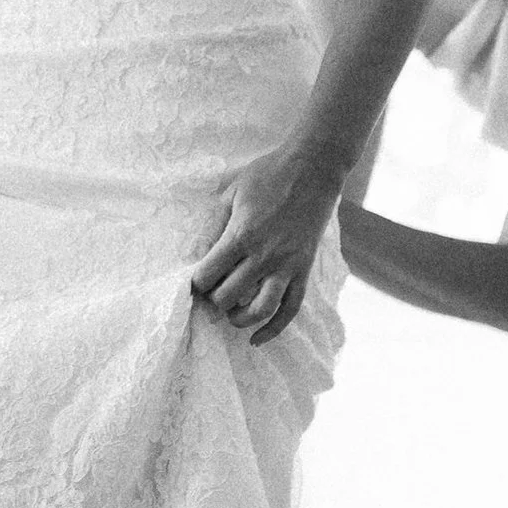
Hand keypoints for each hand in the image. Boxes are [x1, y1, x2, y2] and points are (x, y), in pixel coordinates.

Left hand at [189, 140, 338, 346]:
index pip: (207, 275)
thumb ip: (216, 224)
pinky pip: (291, 309)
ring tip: (230, 315)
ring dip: (239, 320)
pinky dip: (274, 330)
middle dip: (213, 299)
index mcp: (241, 235)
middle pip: (228, 297)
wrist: (314, 168)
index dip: (195, 283)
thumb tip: (201, 252)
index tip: (193, 281)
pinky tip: (257, 339)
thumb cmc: (269, 174)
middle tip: (211, 292)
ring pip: (260, 310)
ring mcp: (287, 265)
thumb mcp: (232, 193)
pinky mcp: (304, 269)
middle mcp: (264, 256)